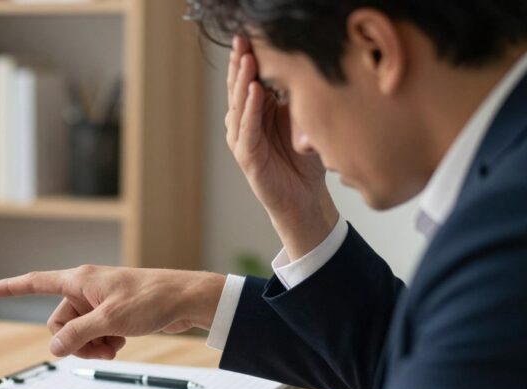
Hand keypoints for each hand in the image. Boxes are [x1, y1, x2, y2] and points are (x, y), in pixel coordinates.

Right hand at [0, 266, 225, 358]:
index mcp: (80, 280)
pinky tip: (121, 343)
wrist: (186, 300)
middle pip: (59, 321)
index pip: (36, 282)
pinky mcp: (112, 314)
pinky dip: (104, 343)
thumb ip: (78, 334)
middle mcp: (86, 288)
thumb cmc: (152, 299)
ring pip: (77, 332)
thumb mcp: (110, 320)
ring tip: (114, 347)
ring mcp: (99, 302)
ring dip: (91, 345)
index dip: (11, 288)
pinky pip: (94, 334)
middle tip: (98, 348)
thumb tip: (55, 348)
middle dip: (74, 341)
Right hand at [227, 36, 338, 259]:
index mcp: (256, 113)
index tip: (250, 34)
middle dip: (240, 63)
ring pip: (239, 105)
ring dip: (242, 81)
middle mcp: (245, 124)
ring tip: (247, 59)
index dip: (248, 57)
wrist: (305, 199)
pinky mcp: (248, 158)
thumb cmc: (304, 160)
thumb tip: (300, 65)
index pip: (248, 79)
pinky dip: (249, 110)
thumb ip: (296, 96)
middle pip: (238, 87)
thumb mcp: (303, 120)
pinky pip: (247, 129)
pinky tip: (253, 91)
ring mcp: (243, 140)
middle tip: (242, 39)